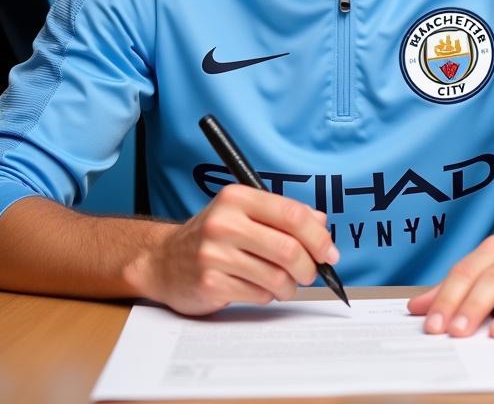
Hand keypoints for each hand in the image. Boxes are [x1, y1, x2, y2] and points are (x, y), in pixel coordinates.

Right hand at [126, 183, 338, 314]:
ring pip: (276, 277)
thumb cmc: (213, 236)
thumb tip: (321, 225)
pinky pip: (258, 294)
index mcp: (237, 197)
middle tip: (310, 273)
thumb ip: (283, 215)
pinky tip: (257, 287)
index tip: (329, 252)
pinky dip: (266, 295)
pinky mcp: (210, 283)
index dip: (318, 237)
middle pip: (288, 249)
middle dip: (308, 267)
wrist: (163, 260)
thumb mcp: (244, 214)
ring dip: (288, 286)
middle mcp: (224, 222)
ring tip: (283, 283)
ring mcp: (214, 254)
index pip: (291, 214)